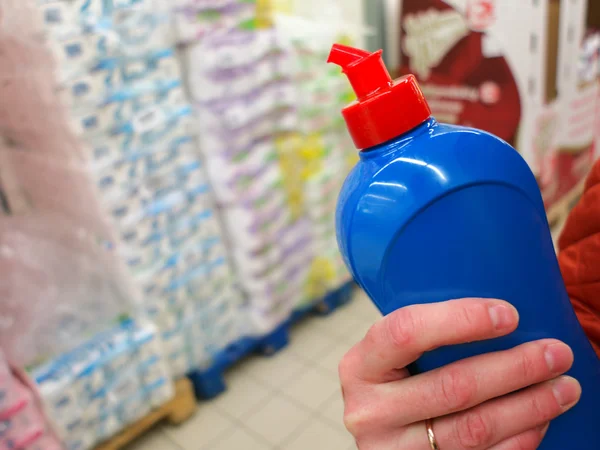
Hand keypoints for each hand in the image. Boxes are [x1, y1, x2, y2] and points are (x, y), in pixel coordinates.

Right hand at [339, 299, 580, 449]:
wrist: (381, 432)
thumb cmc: (396, 381)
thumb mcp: (391, 356)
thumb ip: (422, 335)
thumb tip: (498, 308)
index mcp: (360, 365)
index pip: (405, 332)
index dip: (460, 320)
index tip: (509, 314)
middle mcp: (369, 410)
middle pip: (452, 386)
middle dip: (514, 368)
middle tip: (556, 353)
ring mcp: (393, 449)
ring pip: (474, 429)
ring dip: (529, 407)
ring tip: (564, 388)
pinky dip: (519, 439)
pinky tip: (540, 420)